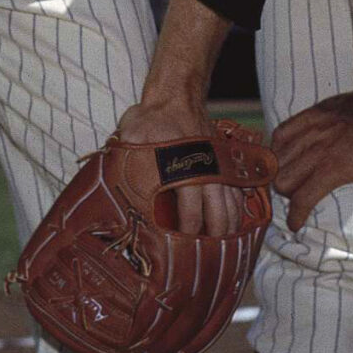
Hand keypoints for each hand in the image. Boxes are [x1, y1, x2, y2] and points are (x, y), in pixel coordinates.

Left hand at [116, 93, 240, 236]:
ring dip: (228, 229)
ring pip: (232, 206)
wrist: (176, 95)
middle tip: (204, 257)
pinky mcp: (224, 164)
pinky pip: (237, 193)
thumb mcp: (131, 136)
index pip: (192, 211)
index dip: (188, 233)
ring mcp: (218, 167)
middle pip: (219, 214)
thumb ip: (126, 160)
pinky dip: (238, 212)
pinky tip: (233, 227)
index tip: (180, 248)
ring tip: (221, 250)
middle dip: (214, 239)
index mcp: (184, 169)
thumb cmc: (150, 119)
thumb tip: (115, 185)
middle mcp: (206, 171)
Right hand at [270, 92, 352, 237]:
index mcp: (331, 171)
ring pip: (277, 159)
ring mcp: (309, 133)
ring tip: (288, 177)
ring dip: (280, 172)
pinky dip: (278, 146)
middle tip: (296, 196)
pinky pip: (280, 133)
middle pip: (282, 182)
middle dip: (286, 195)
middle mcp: (315, 154)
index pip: (301, 201)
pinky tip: (284, 152)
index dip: (294, 218)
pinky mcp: (307, 117)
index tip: (294, 225)